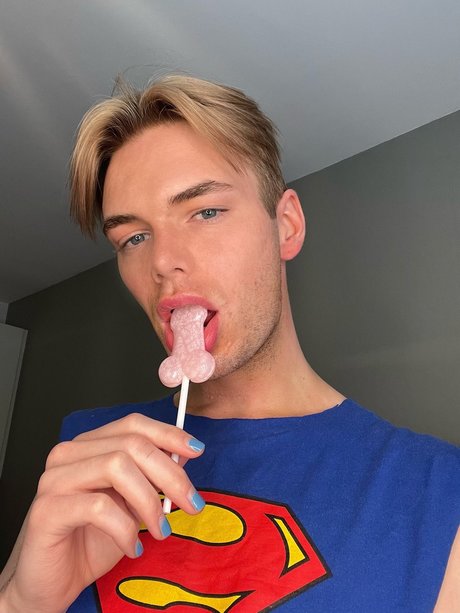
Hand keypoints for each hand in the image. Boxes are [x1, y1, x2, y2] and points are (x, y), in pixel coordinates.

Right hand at [1, 413, 204, 612]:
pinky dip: (126, 529)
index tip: (196, 450)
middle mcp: (69, 455)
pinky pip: (99, 507)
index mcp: (90, 446)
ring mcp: (54, 479)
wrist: (50, 583)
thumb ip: (150, 477)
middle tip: (192, 503)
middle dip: (170, 474)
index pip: (132, 424)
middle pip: (131, 445)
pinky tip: (133, 547)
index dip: (168, 434)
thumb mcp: (130, 504)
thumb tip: (183, 456)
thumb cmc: (90, 541)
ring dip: (150, 502)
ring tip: (161, 530)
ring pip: (116, 467)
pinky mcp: (47, 510)